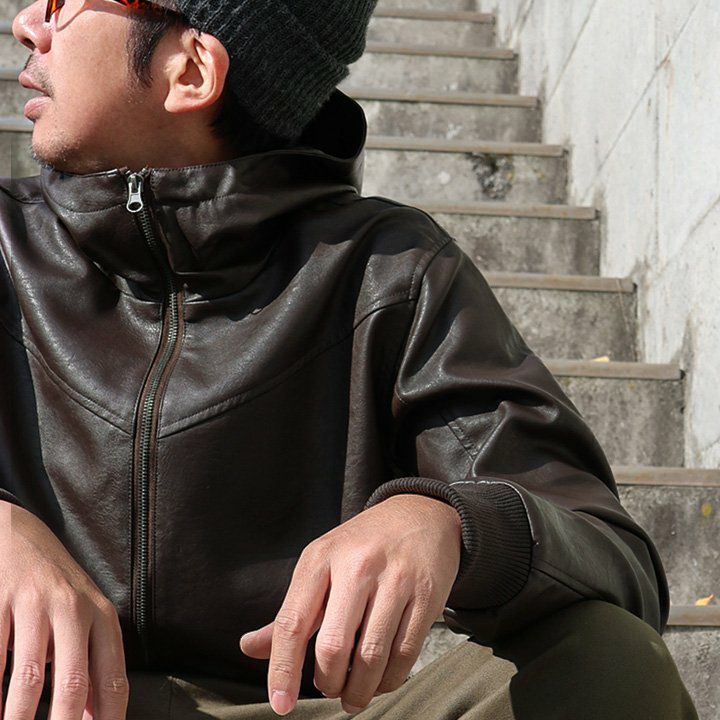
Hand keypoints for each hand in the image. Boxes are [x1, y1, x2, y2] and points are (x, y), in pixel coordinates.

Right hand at [0, 500, 129, 719]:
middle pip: (72, 683)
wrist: (19, 534)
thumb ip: (93, 664)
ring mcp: (35, 604)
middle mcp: (73, 609)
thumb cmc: (58, 587)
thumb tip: (97, 717)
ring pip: (27, 678)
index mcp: (103, 617)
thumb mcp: (86, 616)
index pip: (113, 680)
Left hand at [239, 493, 461, 715]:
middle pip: (332, 646)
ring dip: (359, 690)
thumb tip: (250, 648)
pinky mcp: (426, 594)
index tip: (281, 704)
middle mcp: (357, 566)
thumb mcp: (321, 563)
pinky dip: (390, 679)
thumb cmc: (362, 545)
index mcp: (321, 558)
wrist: (420, 514)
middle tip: (330, 689)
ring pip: (371, 656)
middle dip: (328, 683)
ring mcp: (395, 580)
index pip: (292, 622)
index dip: (283, 669)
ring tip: (354, 696)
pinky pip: (405, 653)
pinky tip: (382, 681)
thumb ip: (292, 610)